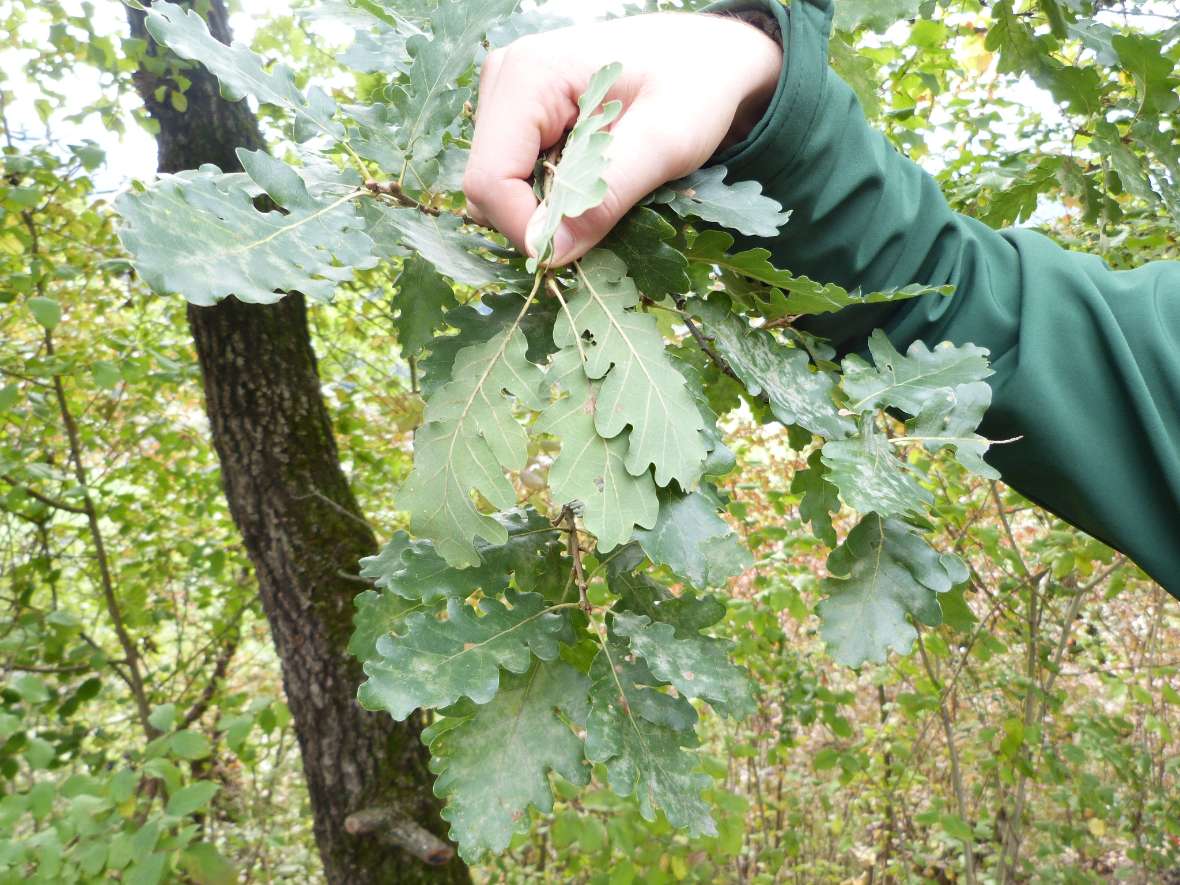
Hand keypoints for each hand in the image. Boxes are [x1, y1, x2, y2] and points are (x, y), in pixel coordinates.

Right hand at [463, 13, 781, 265]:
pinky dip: (548, 196)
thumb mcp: (665, 143)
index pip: (490, 179)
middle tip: (601, 213)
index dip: (525, 229)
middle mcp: (504, 80)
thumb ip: (607, 195)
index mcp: (530, 75)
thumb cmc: (694, 84)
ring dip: (545, 209)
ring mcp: (505, 97)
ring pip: (496, 188)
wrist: (705, 55)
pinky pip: (513, 178)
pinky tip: (589, 178)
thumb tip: (551, 252)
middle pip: (486, 186)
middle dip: (536, 220)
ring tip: (601, 187)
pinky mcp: (517, 117)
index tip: (572, 251)